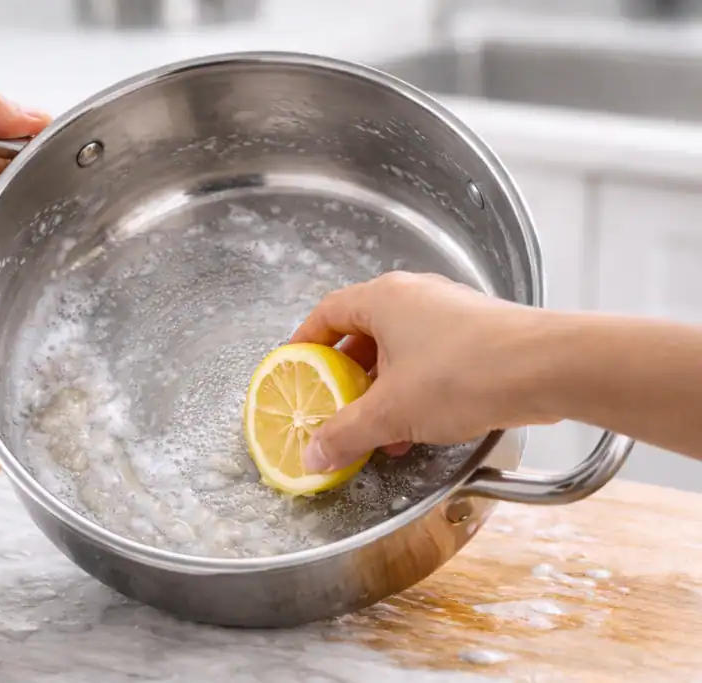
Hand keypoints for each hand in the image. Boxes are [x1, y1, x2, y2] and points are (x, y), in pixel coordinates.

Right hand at [289, 272, 558, 472]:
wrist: (549, 368)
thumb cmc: (464, 374)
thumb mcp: (391, 412)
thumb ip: (345, 434)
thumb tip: (313, 456)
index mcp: (383, 298)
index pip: (328, 312)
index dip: (305, 341)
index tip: (294, 368)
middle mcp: (415, 295)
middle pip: (364, 332)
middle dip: (347, 376)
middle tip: (335, 407)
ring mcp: (450, 311)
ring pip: (400, 349)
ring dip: (383, 389)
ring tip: (378, 431)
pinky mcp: (479, 332)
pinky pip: (431, 358)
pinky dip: (415, 389)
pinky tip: (419, 428)